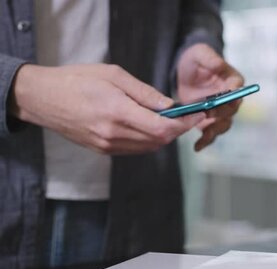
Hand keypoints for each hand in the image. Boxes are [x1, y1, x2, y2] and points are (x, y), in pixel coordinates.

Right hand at [9, 64, 204, 154]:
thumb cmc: (77, 80)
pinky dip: (149, 140)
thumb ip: (144, 92)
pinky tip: (150, 126)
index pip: (162, 128)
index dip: (185, 124)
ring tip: (171, 119)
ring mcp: (107, 145)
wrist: (43, 98)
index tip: (197, 116)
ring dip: (165, 136)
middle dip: (179, 130)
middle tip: (189, 116)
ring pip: (149, 147)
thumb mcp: (114, 75)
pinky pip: (136, 149)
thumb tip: (170, 105)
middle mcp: (113, 134)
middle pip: (160, 141)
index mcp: (117, 112)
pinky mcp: (103, 150)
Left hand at [177, 44, 243, 150]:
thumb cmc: (196, 59)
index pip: (237, 89)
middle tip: (207, 113)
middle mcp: (232, 99)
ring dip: (214, 130)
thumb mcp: (200, 53)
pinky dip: (206, 141)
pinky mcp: (210, 121)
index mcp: (234, 81)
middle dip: (220, 113)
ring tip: (204, 134)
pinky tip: (197, 146)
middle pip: (231, 109)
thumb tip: (219, 64)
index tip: (223, 96)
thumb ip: (210, 57)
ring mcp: (221, 112)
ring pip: (223, 124)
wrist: (187, 71)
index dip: (232, 94)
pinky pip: (211, 133)